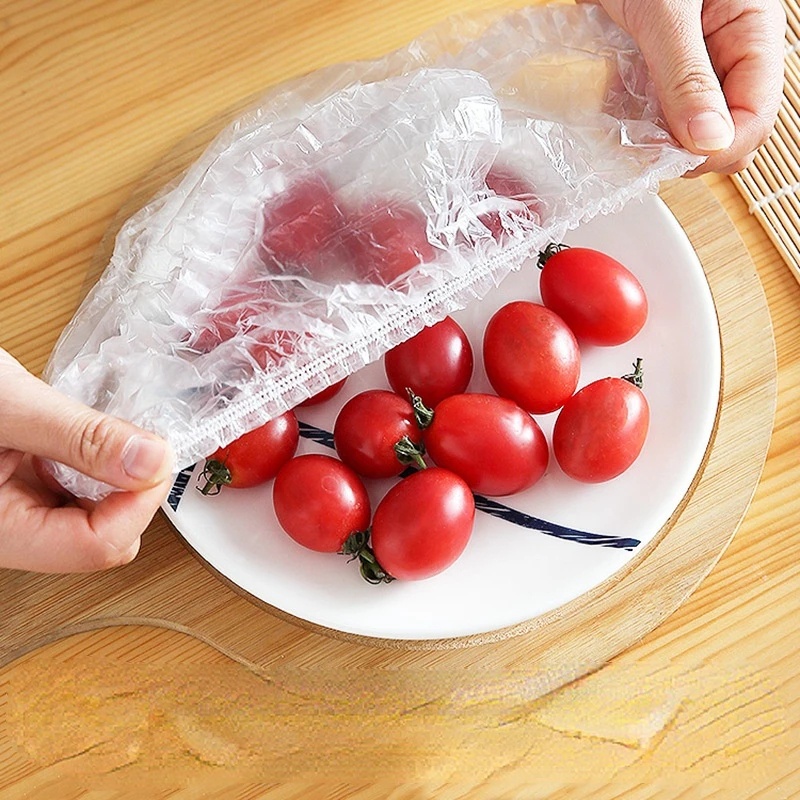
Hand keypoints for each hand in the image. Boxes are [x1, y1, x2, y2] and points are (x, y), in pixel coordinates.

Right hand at [0, 348, 173, 572]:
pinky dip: (95, 464)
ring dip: (113, 476)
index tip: (155, 455)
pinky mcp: (21, 494)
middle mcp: (8, 534)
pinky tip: (79, 436)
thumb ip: (81, 437)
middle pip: (104, 539)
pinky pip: (78, 493)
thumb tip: (152, 461)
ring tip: (94, 433)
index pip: (97, 547)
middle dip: (130, 490)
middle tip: (133, 439)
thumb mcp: (6, 406)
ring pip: (96, 517)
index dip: (140, 503)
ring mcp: (16, 516)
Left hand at [582, 0, 785, 173]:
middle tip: (641, 147)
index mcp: (751, 33)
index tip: (673, 159)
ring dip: (650, 139)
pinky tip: (610, 112)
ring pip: (681, 128)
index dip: (717, 149)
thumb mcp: (668, 12)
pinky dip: (627, 119)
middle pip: (719, 131)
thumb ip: (687, 77)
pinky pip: (648, 111)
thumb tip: (708, 142)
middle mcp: (725, 54)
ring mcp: (689, 63)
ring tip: (621, 128)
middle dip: (683, 148)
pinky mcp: (653, 66)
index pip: (754, 119)